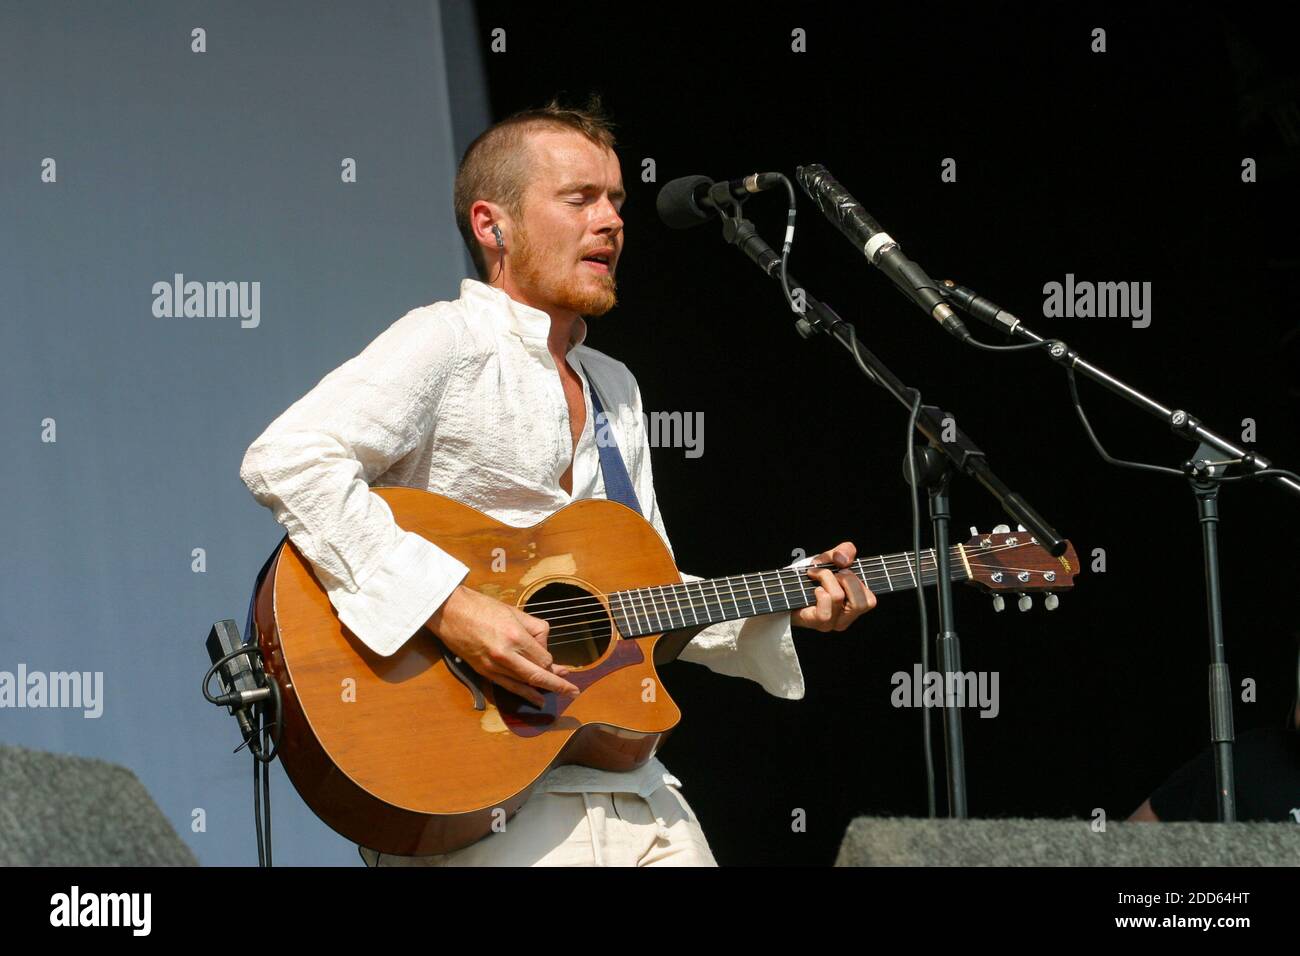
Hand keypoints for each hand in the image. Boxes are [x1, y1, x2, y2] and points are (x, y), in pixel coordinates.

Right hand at [427, 585, 579, 706]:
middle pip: (539, 675)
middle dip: (558, 684)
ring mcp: (493, 666)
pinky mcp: (483, 672)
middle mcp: (506, 655)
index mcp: (515, 636)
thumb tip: (544, 646)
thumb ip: (534, 629)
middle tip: (573, 690)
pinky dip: (524, 694)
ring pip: (525, 683)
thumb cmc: (481, 607)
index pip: (543, 657)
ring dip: (544, 689)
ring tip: (561, 693)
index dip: (551, 659)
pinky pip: (508, 686)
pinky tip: (536, 698)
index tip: (552, 658)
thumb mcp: (514, 611)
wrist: (450, 611)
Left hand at [791, 541, 875, 631]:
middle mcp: (845, 619)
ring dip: (826, 578)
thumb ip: (844, 552)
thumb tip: (843, 560)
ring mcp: (831, 623)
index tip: (843, 571)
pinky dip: (819, 591)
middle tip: (832, 572)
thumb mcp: (832, 558)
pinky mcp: (817, 623)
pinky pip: (824, 608)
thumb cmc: (813, 576)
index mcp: (854, 607)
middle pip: (860, 602)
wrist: (787, 588)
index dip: (858, 581)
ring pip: (838, 597)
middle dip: (845, 578)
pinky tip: (814, 589)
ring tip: (817, 574)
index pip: (870, 601)